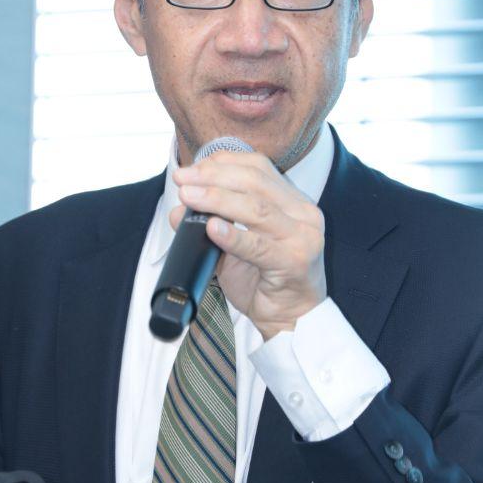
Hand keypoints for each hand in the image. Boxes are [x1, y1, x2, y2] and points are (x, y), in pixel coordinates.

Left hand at [171, 150, 325, 340]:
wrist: (291, 320)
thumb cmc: (265, 280)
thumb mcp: (235, 246)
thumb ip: (211, 225)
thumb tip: (178, 210)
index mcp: (293, 201)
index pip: (258, 167)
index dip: (223, 162)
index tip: (192, 168)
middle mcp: (303, 214)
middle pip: (255, 182)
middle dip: (213, 177)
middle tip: (182, 181)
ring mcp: (302, 237)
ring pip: (256, 209)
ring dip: (217, 199)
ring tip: (189, 198)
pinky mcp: (295, 262)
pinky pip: (259, 246)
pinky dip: (233, 236)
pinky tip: (211, 228)